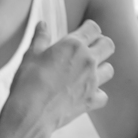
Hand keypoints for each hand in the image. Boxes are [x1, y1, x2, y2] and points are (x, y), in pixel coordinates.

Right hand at [4, 19, 115, 137]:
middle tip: (89, 50)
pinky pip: (103, 96)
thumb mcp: (31, 55)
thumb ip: (40, 38)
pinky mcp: (92, 100)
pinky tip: (85, 95)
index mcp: (73, 45)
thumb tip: (42, 24)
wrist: (30, 113)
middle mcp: (88, 60)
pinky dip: (96, 95)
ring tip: (88, 73)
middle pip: (108, 45)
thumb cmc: (28, 81)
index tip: (84, 33)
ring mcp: (93, 81)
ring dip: (101, 69)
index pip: (93, 28)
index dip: (89, 29)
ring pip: (110, 69)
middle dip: (101, 45)